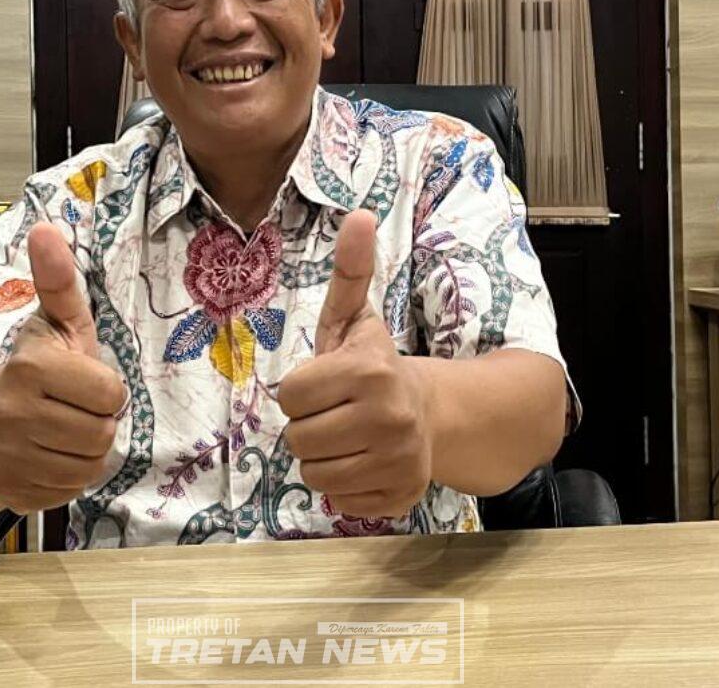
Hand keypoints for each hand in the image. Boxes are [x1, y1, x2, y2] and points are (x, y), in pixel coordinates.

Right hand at [0, 222, 125, 513]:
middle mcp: (17, 415)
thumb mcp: (51, 323)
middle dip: (98, 421)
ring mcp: (12, 457)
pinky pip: (69, 490)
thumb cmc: (26, 370)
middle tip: (75, 409)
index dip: (104, 388)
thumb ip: (58, 281)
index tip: (84, 381)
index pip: (110, 393)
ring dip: (87, 451)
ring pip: (89, 466)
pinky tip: (51, 455)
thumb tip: (47, 230)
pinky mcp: (13, 490)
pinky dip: (68, 477)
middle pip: (102, 434)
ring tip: (65, 430)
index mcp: (32, 370)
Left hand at [278, 209, 432, 519]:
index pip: (289, 396)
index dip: (299, 391)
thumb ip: (350, 271)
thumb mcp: (354, 318)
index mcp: (368, 371)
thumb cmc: (373, 365)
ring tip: (347, 437)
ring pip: (315, 476)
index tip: (323, 384)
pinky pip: (341, 503)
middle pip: (298, 440)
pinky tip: (364, 463)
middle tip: (335, 413)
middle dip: (308, 426)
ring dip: (322, 459)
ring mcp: (397, 461)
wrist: (429, 412)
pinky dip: (346, 489)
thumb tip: (358, 214)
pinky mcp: (401, 497)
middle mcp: (387, 417)